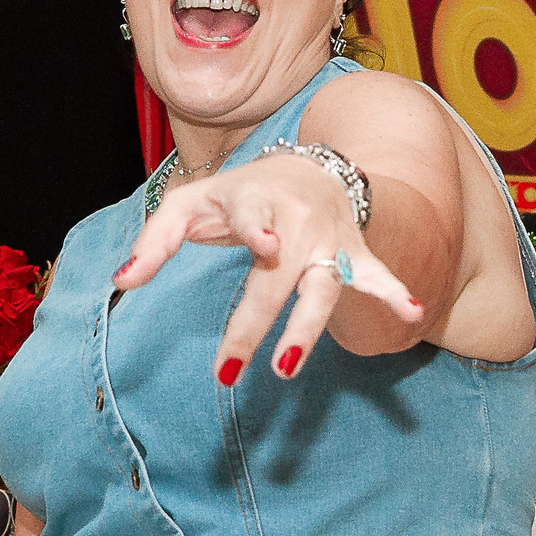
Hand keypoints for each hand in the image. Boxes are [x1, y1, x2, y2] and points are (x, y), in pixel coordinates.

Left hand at [115, 152, 420, 382]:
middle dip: (256, 322)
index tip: (265, 246)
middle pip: (279, 278)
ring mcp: (328, 241)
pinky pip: (376, 276)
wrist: (305, 168)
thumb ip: (156, 239)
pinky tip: (414, 313)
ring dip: (308, 327)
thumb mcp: (192, 203)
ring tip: (287, 366)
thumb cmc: (238, 195)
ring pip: (323, 287)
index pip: (255, 215)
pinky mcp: (353, 254)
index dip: (259, 227)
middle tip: (230, 367)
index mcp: (255, 202)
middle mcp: (297, 223)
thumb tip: (121, 281)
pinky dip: (396, 292)